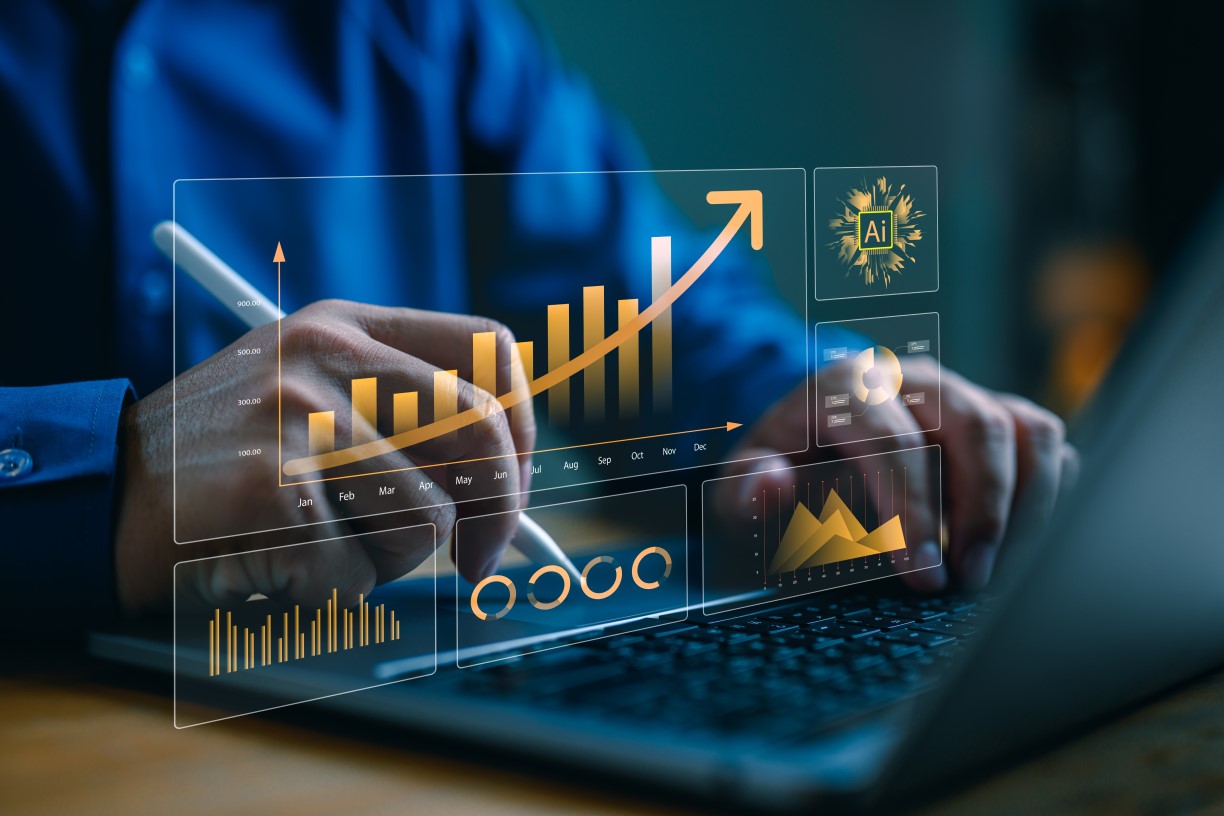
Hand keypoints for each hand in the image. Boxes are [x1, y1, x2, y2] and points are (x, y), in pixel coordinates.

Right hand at [115, 300, 535, 612]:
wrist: (104, 496)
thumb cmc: (227, 463)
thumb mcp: (315, 403)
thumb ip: (408, 422)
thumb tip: (511, 487)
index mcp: (348, 325)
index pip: (489, 347)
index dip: (523, 425)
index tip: (515, 482)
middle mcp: (330, 354)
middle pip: (480, 428)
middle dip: (500, 513)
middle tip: (481, 563)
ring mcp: (300, 413)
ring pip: (429, 518)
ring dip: (388, 558)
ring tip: (315, 541)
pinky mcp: (274, 482)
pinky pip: (359, 569)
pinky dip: (329, 589)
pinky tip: (273, 560)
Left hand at [718, 357, 1076, 590]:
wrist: (809, 442)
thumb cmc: (780, 471)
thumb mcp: (743, 484)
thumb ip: (746, 490)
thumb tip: (772, 481)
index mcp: (847, 387)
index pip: (894, 441)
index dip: (913, 511)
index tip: (924, 575)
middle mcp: (913, 379)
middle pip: (974, 427)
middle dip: (981, 511)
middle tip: (970, 582)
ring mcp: (962, 393)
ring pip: (1024, 429)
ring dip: (1026, 504)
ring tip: (1001, 568)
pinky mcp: (997, 415)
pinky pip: (1045, 441)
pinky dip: (1049, 491)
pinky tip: (1020, 543)